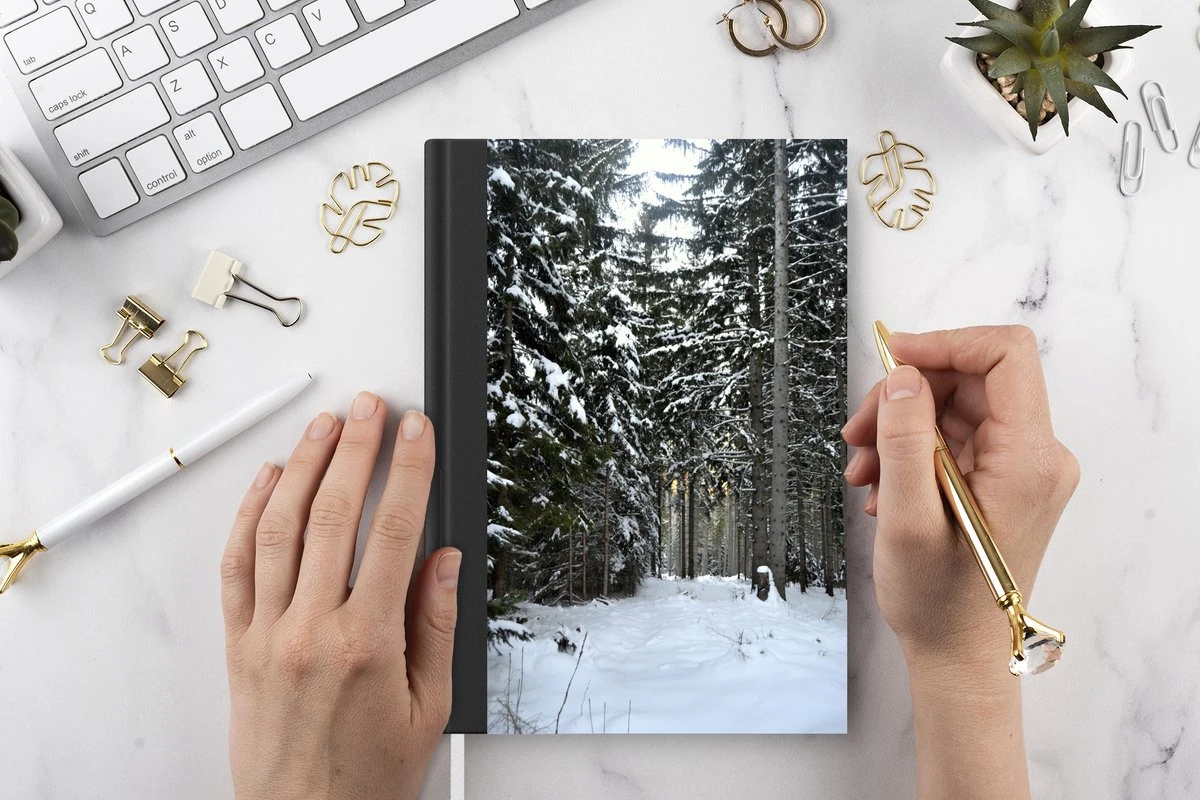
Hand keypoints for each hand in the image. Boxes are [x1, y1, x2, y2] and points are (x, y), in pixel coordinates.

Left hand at [221, 393, 459, 799]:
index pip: (394, 532)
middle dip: (356, 450)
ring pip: (280, 529)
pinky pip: (237, 566)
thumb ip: (436, 627)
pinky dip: (249, 515)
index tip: (417, 432)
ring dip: (303, 466)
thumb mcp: (429, 708)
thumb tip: (443, 562)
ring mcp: (267, 633)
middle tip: (371, 408)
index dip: (409, 471)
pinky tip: (267, 481)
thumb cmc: (367, 776)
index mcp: (368, 643)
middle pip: (334, 515)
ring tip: (325, 426)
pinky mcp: (237, 645)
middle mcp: (312, 629)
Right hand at [842, 326, 1078, 675]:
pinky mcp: (1003, 480)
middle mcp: (1037, 456)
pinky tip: (880, 485)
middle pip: (970, 380)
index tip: (890, 359)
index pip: (1005, 355)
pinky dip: (911, 450)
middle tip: (856, 433)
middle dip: (905, 396)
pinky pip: (954, 438)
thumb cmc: (939, 603)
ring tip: (861, 470)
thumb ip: (906, 440)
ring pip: (955, 407)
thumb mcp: (908, 519)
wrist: (958, 657)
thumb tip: (903, 376)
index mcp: (1028, 460)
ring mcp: (1021, 468)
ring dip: (900, 427)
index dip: (945, 344)